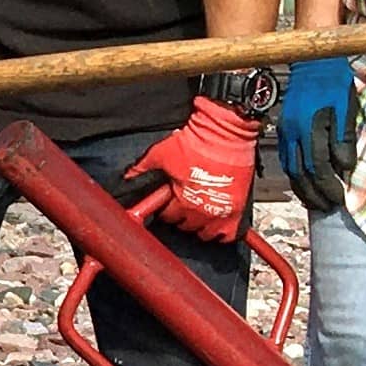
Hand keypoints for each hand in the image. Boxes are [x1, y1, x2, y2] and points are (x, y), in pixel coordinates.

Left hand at [124, 96, 260, 241]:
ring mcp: (222, 211)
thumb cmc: (196, 141)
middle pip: (186, 226)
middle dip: (182, 216)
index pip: (167, 217)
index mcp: (181, 201)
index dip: (165, 209)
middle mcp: (202, 211)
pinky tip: (217, 222)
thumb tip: (128, 176)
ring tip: (199, 212)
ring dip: (201, 226)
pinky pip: (228, 234)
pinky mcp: (238, 207)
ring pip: (207, 234)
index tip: (167, 202)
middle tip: (183, 203)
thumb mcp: (161, 153)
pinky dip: (223, 232)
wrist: (225, 131)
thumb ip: (142, 167)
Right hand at [278, 56, 357, 215]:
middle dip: (315, 194)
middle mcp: (292, 133)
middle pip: (300, 173)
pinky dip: (295, 176)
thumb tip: (345, 167)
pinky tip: (304, 183)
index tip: (341, 199)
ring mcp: (284, 132)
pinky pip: (286, 160)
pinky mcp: (282, 130)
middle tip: (329, 207)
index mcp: (309, 127)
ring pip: (290, 169)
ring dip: (303, 189)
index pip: (317, 166)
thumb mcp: (347, 107)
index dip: (328, 186)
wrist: (312, 62)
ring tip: (317, 202)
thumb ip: (344, 138)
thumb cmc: (334, 83)